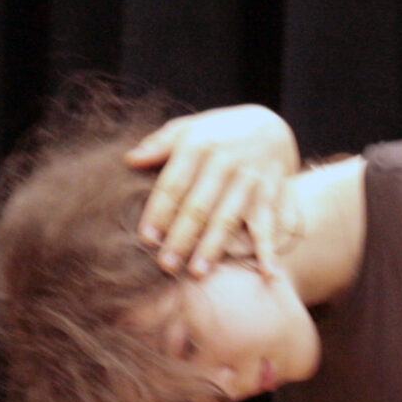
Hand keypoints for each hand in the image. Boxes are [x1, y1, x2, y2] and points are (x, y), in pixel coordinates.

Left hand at [124, 105, 298, 273]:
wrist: (270, 126)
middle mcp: (225, 161)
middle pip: (199, 206)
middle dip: (181, 238)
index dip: (159, 212)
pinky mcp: (271, 193)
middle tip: (166, 265)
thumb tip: (130, 160)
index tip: (147, 239)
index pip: (174, 184)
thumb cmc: (217, 134)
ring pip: (228, 218)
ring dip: (213, 247)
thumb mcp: (189, 128)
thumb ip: (160, 144)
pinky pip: (269, 225)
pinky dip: (270, 251)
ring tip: (197, 273)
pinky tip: (267, 275)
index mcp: (198, 144)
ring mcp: (250, 179)